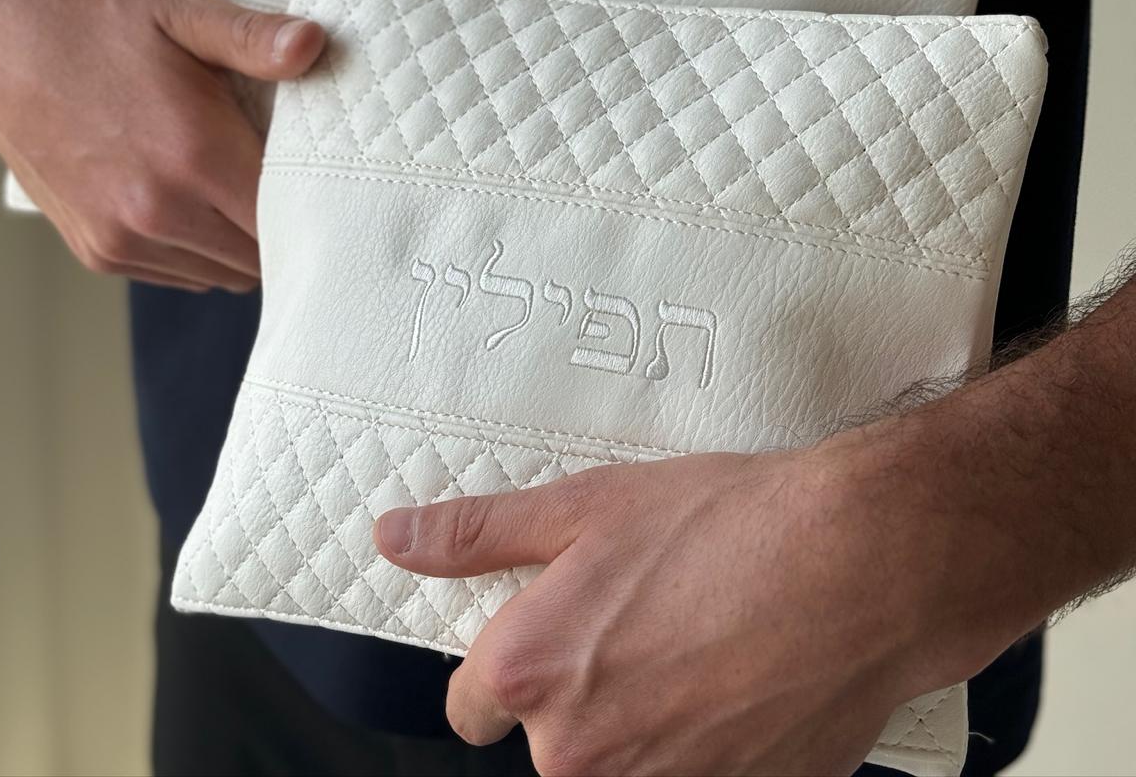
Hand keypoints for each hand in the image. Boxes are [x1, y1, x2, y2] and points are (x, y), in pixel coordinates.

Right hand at [0, 0, 324, 290]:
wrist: (0, 37)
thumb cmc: (95, 19)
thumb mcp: (180, 11)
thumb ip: (253, 38)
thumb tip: (314, 45)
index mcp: (192, 155)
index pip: (287, 217)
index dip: (314, 200)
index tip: (323, 175)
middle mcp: (156, 211)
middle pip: (261, 255)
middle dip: (281, 222)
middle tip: (284, 177)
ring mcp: (121, 239)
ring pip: (223, 274)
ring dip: (240, 241)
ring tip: (234, 185)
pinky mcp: (97, 251)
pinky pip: (178, 274)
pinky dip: (198, 250)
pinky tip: (193, 199)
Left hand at [374, 445, 956, 776]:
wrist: (859, 567)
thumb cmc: (726, 525)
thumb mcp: (585, 504)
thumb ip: (477, 533)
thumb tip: (394, 538)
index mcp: (532, 675)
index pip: (467, 707)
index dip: (506, 664)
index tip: (554, 633)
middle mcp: (581, 756)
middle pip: (548, 743)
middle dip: (583, 695)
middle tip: (648, 624)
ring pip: (620, 767)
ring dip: (645, 726)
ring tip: (700, 651)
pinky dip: (705, 747)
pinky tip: (738, 688)